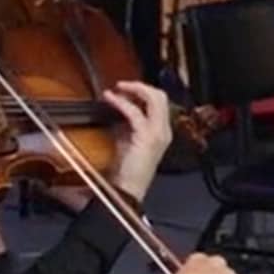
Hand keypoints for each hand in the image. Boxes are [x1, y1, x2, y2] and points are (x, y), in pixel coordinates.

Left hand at [97, 79, 172, 199]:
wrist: (129, 188)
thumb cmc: (128, 169)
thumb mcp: (128, 141)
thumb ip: (127, 125)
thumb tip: (119, 110)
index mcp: (162, 131)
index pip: (159, 102)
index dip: (142, 92)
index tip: (125, 89)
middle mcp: (164, 130)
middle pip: (160, 96)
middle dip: (140, 87)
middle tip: (122, 85)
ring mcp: (158, 132)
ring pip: (153, 98)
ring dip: (133, 89)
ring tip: (116, 88)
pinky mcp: (147, 136)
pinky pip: (135, 111)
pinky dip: (121, 102)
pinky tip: (110, 98)